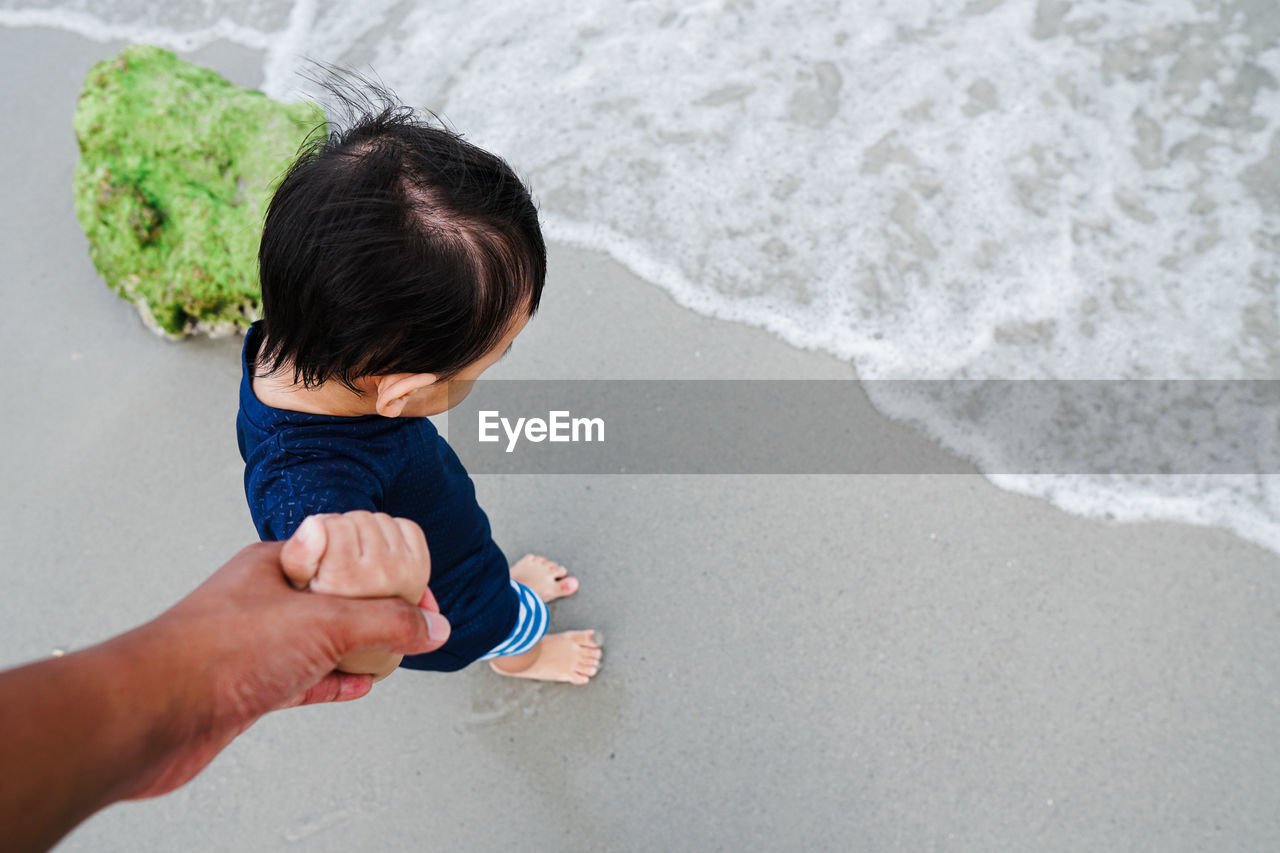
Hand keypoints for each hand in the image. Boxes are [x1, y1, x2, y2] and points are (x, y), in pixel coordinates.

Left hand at [120, 514, 449, 799]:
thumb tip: (431, 625)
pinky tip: (357, 685)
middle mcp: (264, 598)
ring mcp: (255, 643)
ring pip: (319, 639)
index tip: (420, 591)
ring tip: (392, 653)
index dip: (386, 570)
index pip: (344, 554)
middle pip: (334, 597)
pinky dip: (334, 681)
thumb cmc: (215, 652)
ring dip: (357, 648)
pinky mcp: (247, 686)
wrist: (151, 714)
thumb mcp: (324, 623)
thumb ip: (385, 622)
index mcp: (277, 564)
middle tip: (412, 622)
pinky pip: (303, 677)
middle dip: (376, 610)